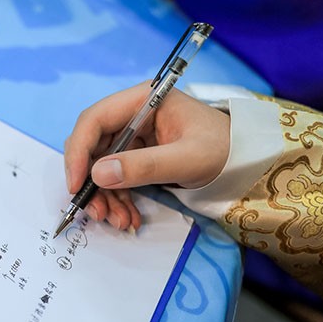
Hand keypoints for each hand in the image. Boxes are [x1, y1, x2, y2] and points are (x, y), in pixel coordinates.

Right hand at [63, 82, 230, 230]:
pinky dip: (117, 199)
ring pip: (100, 166)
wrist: (246, 162)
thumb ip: (143, 166)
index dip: (78, 151)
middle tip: (95, 212)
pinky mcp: (137, 156)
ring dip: (104, 197)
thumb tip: (97, 174)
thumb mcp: (187, 159)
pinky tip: (127, 217)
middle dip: (90, 182)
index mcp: (142, 100)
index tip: (76, 184)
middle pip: (92, 146)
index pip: (94, 119)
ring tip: (118, 221)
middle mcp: (132, 115)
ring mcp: (133, 136)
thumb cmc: (224, 149)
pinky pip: (115, 178)